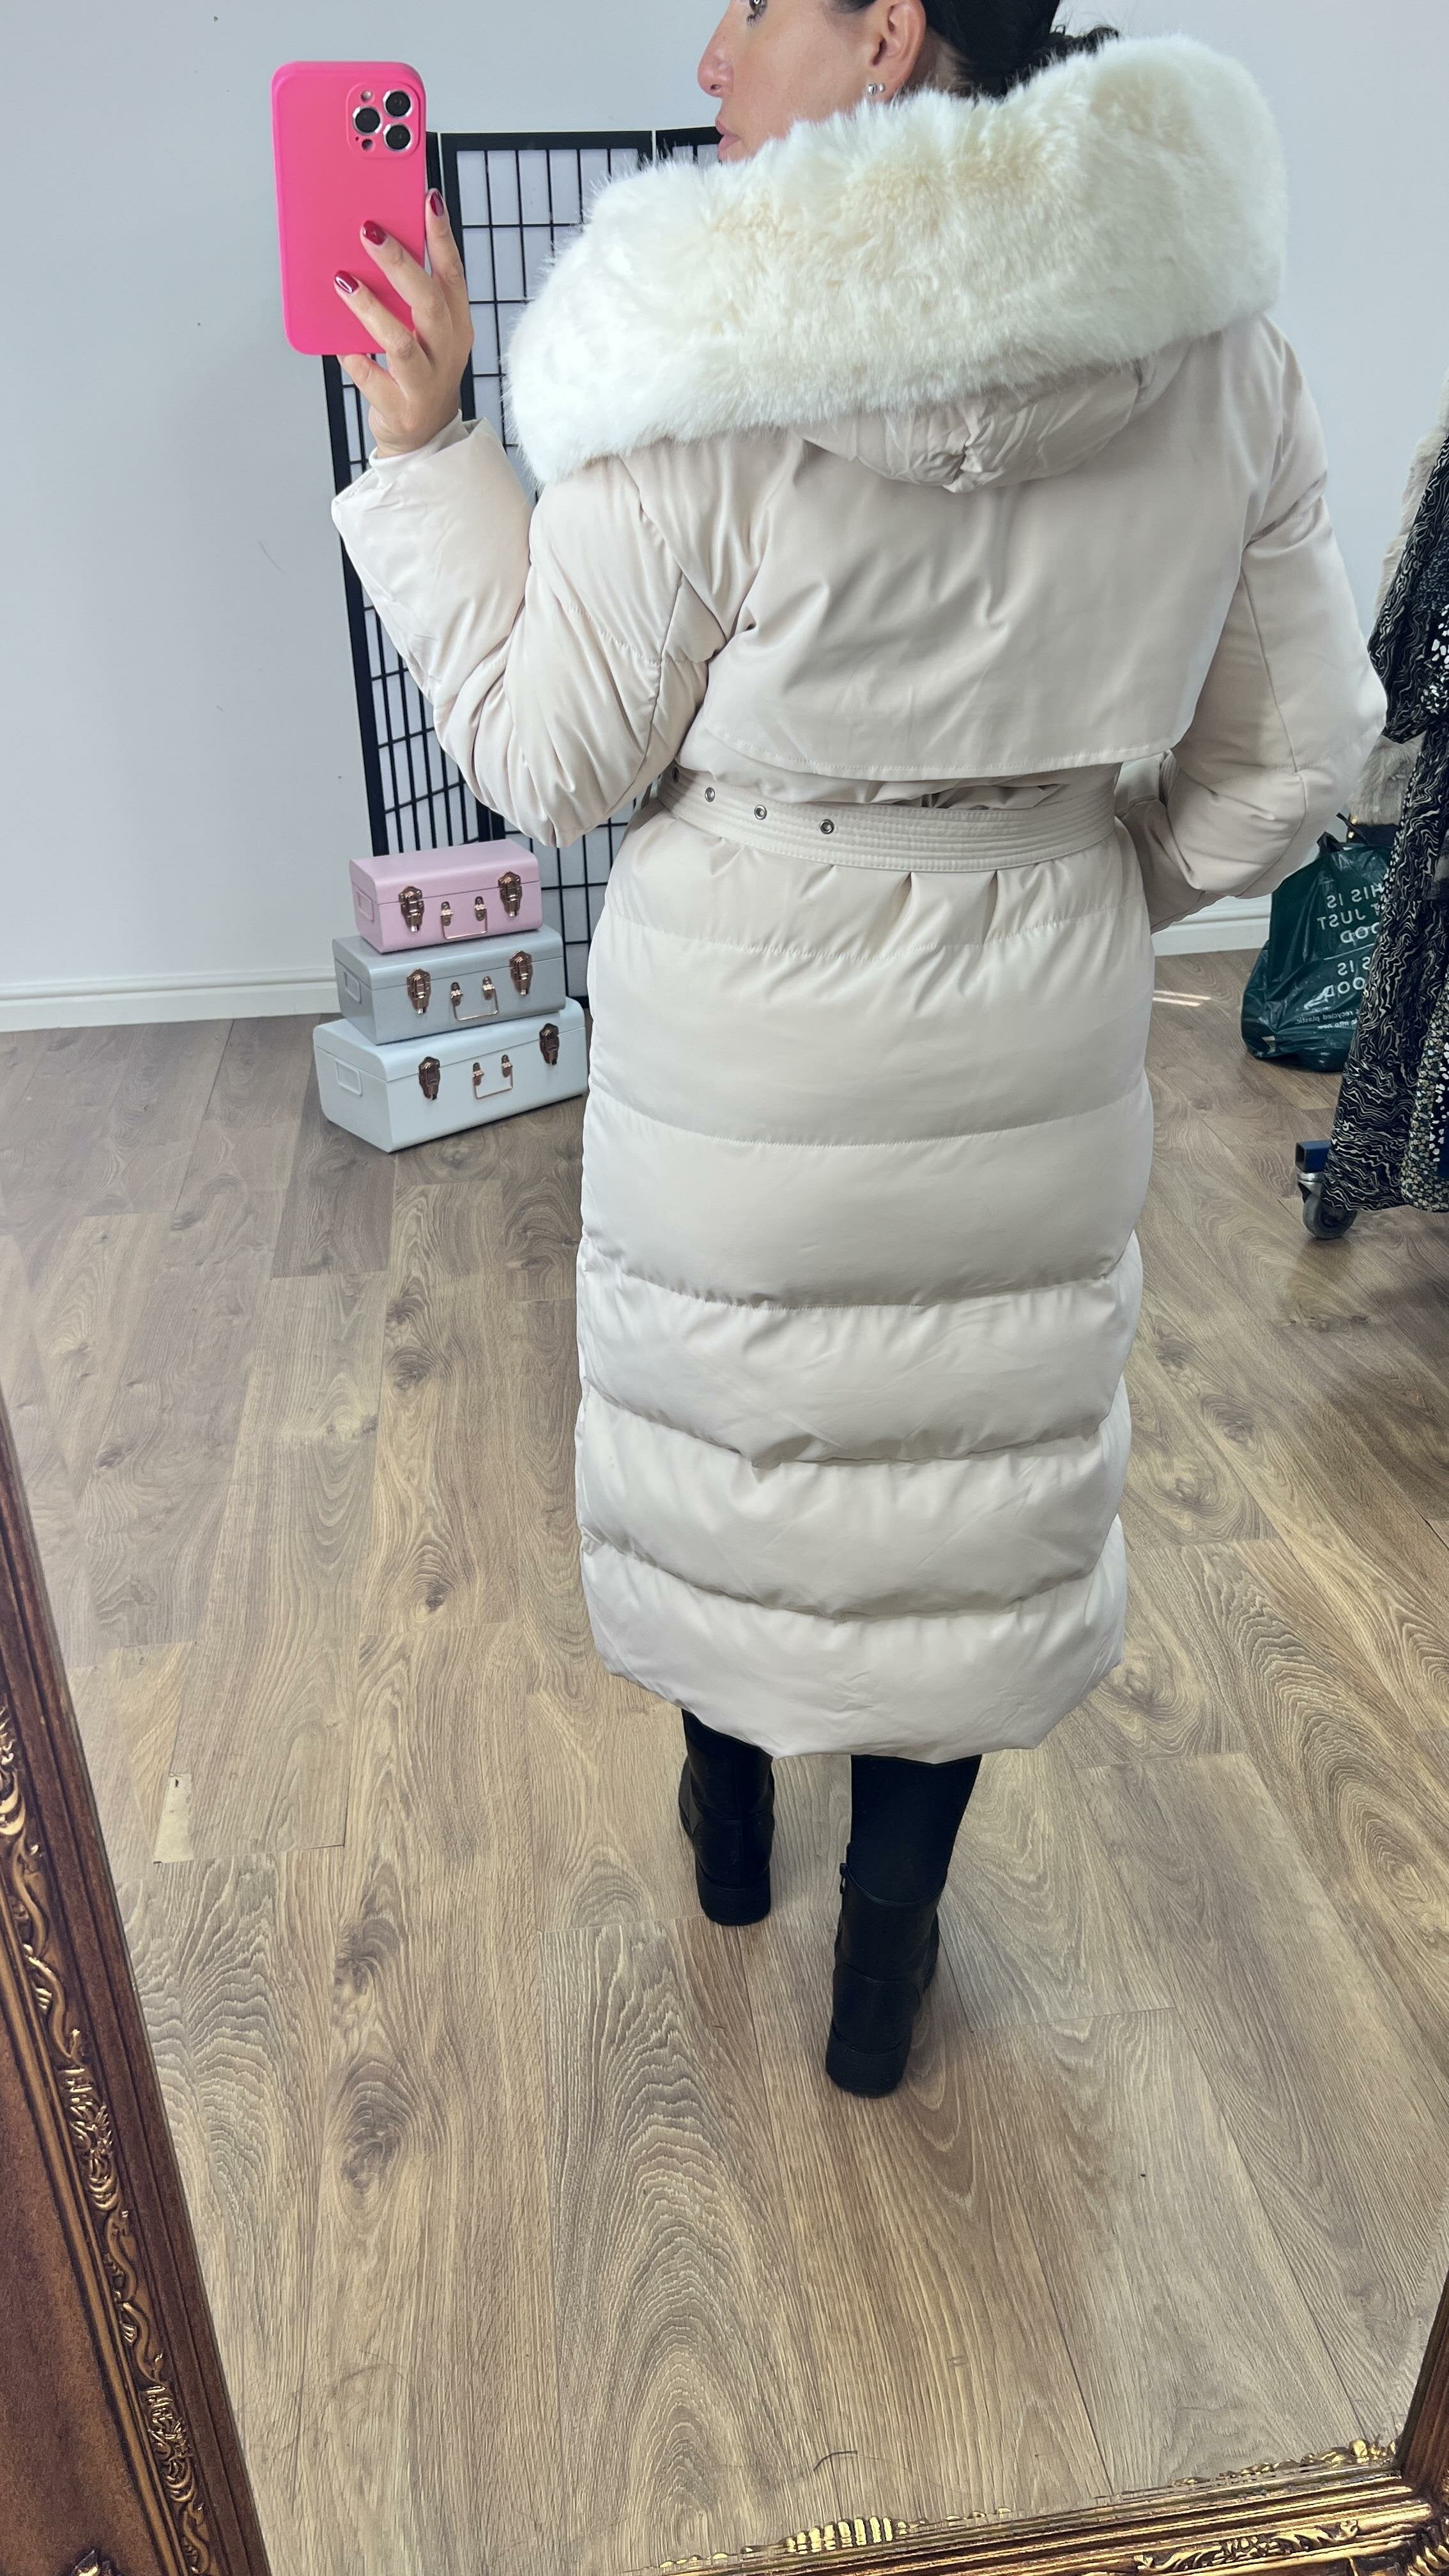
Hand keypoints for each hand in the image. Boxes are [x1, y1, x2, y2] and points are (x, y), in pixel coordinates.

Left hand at [335, 191, 473, 457]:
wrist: (423, 435)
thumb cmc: (420, 370)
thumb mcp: (425, 329)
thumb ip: (407, 294)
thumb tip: (370, 242)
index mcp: (456, 323)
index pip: (452, 273)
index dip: (441, 236)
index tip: (427, 199)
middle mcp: (446, 351)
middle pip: (427, 301)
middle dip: (398, 263)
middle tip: (369, 232)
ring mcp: (425, 383)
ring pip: (400, 343)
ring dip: (370, 309)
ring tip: (343, 281)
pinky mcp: (401, 409)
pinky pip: (371, 378)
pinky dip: (353, 358)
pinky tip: (338, 341)